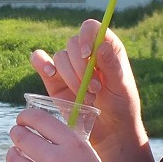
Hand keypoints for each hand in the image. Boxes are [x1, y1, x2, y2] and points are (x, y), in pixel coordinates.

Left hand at [4, 106, 133, 161]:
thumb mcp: (92, 160)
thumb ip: (70, 148)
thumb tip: (46, 139)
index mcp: (73, 145)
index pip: (38, 118)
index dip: (25, 117)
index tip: (22, 120)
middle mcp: (56, 160)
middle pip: (20, 136)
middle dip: (17, 134)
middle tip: (18, 138)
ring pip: (11, 159)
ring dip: (13, 156)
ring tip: (18, 159)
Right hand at [31, 21, 153, 161]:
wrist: (108, 132)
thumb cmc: (121, 108)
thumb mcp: (122, 88)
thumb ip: (112, 66)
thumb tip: (100, 44)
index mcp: (105, 49)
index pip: (91, 29)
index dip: (86, 38)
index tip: (89, 56)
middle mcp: (85, 54)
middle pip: (72, 43)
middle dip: (80, 67)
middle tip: (93, 90)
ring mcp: (67, 66)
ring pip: (59, 57)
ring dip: (70, 77)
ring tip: (85, 98)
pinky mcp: (52, 80)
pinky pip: (40, 61)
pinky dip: (41, 63)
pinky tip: (50, 74)